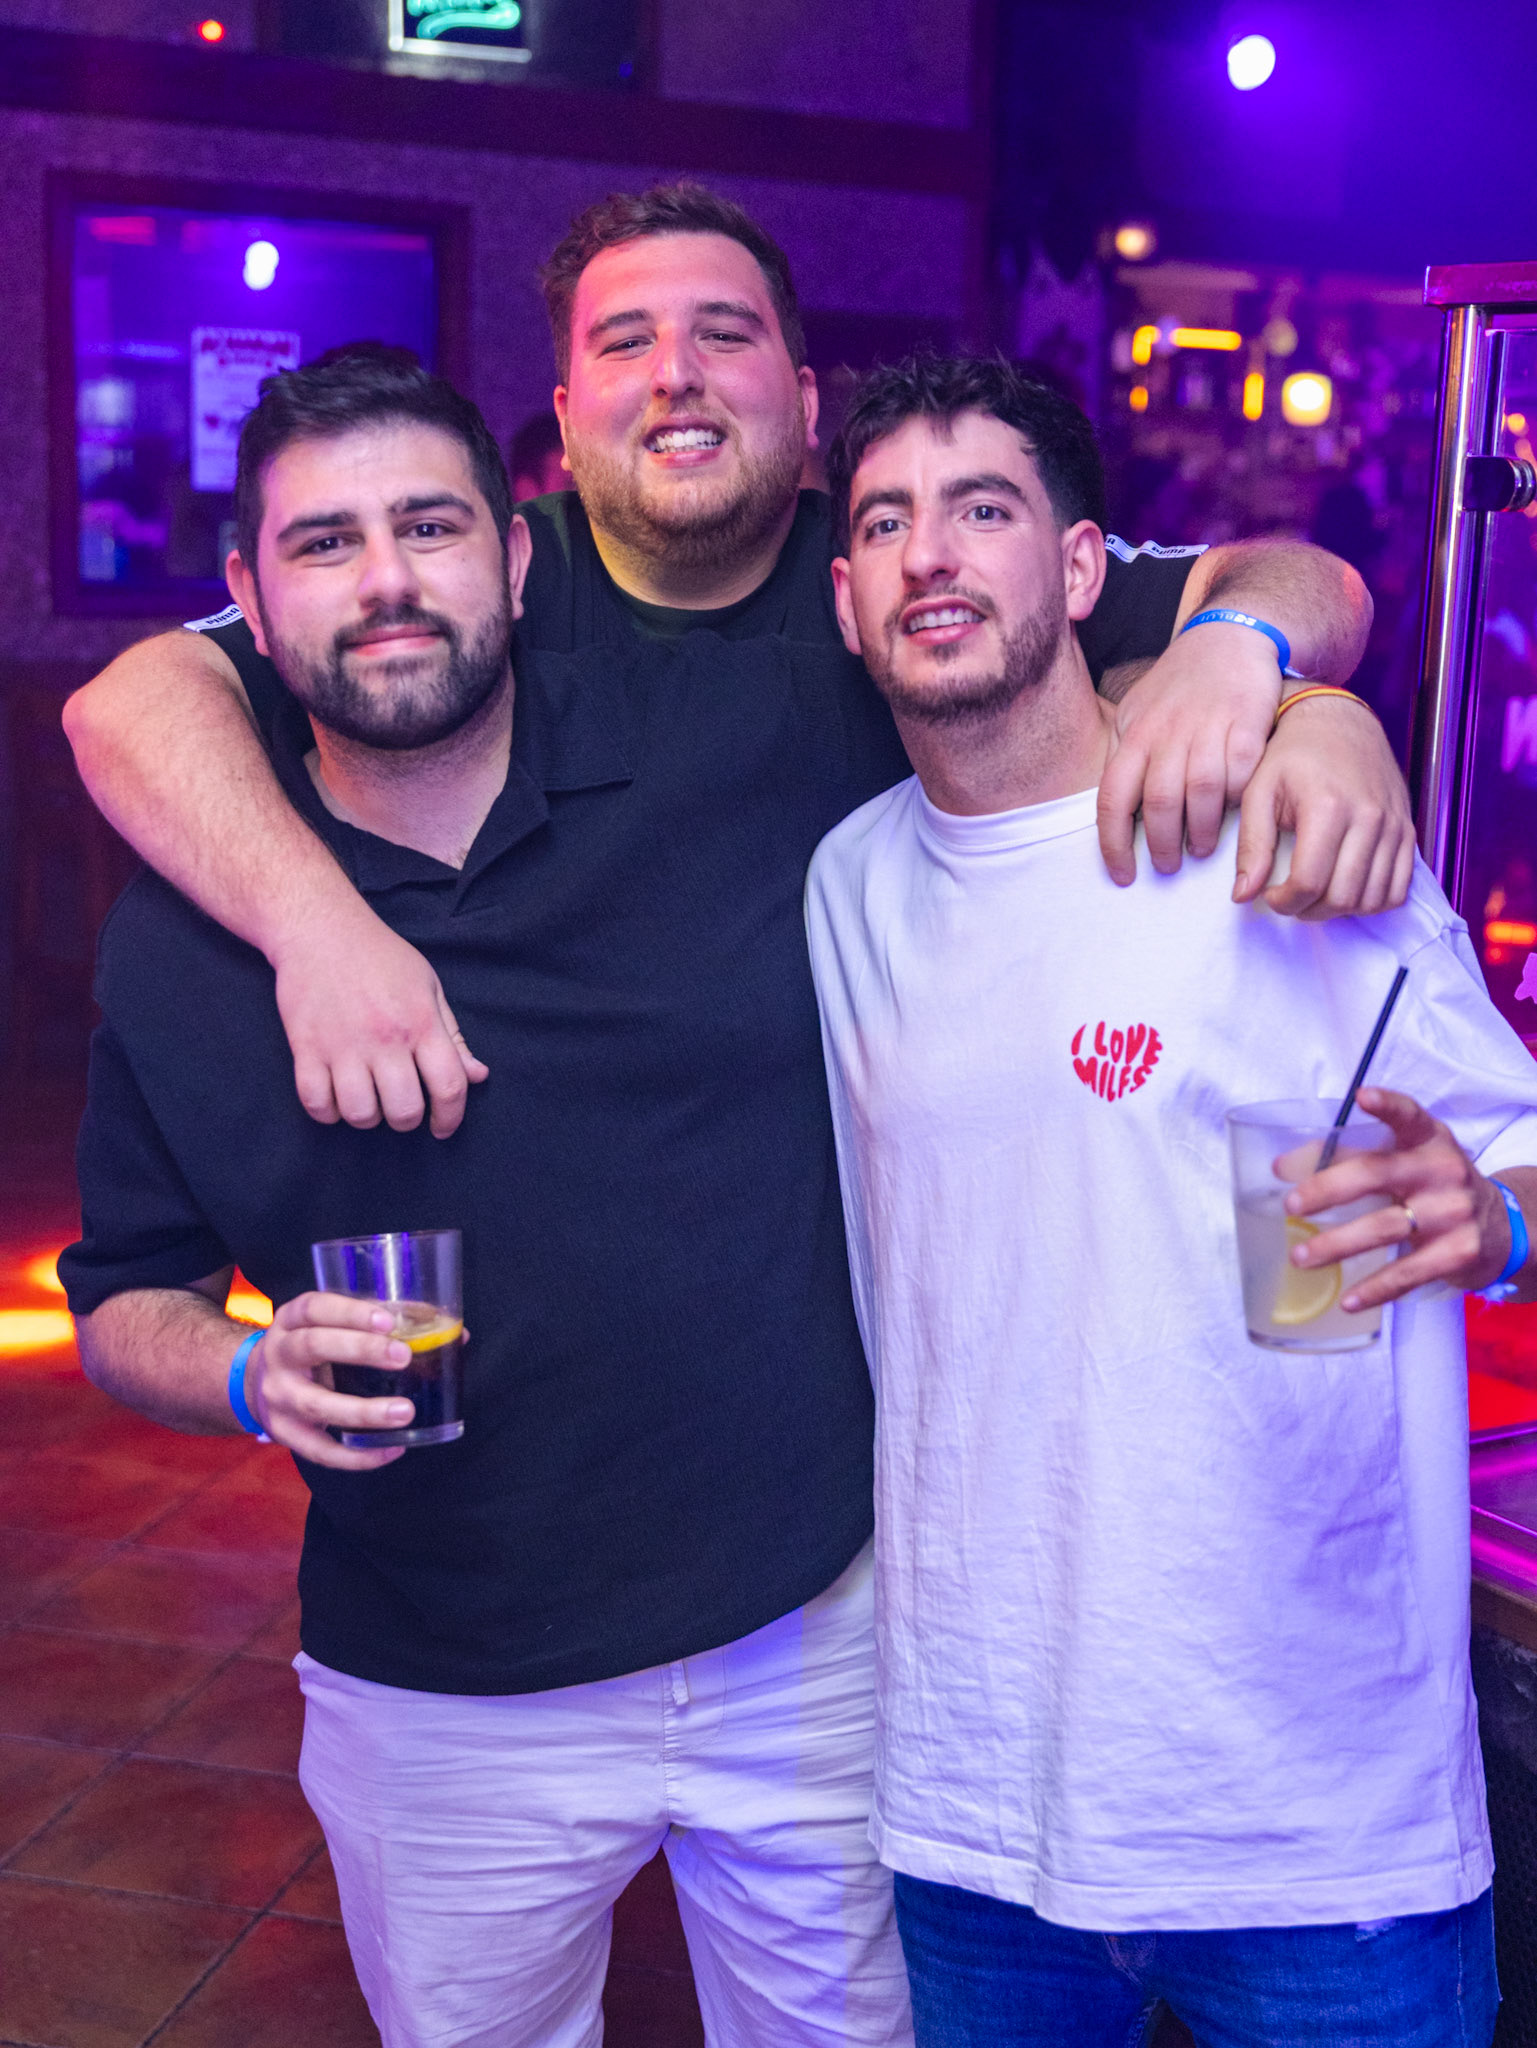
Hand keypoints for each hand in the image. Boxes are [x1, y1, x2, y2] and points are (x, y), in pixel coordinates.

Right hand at [247, 1293, 414, 1468]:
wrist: (254, 1384)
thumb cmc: (308, 1349)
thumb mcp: (324, 1325)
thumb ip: (374, 1325)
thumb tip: (444, 1329)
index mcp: (290, 1320)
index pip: (315, 1308)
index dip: (350, 1313)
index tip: (388, 1321)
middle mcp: (279, 1355)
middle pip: (313, 1347)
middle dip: (361, 1350)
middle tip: (403, 1356)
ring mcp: (277, 1397)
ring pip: (317, 1405)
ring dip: (363, 1411)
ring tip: (404, 1412)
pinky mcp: (283, 1434)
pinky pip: (320, 1450)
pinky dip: (356, 1455)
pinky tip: (390, 1450)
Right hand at [270, 899, 487, 1138]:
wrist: (320, 929)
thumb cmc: (380, 957)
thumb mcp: (428, 986)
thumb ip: (453, 1036)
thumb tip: (477, 1076)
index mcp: (421, 1022)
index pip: (449, 1086)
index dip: (451, 1118)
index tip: (442, 1127)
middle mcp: (385, 1038)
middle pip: (404, 1111)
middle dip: (407, 1120)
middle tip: (401, 1107)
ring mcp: (342, 1045)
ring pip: (360, 1114)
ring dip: (367, 1117)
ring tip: (367, 1099)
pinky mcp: (305, 1047)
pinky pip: (316, 1104)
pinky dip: (328, 1112)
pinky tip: (335, 1098)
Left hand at [1098, 623, 1279, 883]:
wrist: (1228, 637)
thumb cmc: (1179, 684)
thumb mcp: (1137, 712)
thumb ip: (1125, 755)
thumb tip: (1113, 807)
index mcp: (1134, 735)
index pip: (1112, 799)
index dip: (1113, 844)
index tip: (1123, 875)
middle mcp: (1167, 733)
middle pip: (1159, 803)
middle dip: (1162, 845)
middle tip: (1168, 865)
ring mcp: (1208, 727)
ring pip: (1201, 793)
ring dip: (1202, 831)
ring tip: (1202, 848)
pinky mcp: (1247, 723)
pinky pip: (1241, 773)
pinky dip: (1237, 800)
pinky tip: (1235, 813)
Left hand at [1233, 695, 1414, 918]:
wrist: (1336, 721)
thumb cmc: (1290, 756)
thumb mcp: (1258, 792)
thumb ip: (1251, 846)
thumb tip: (1243, 895)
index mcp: (1327, 806)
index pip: (1310, 881)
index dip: (1284, 902)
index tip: (1269, 895)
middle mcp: (1368, 816)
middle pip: (1343, 896)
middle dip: (1309, 911)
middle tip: (1289, 899)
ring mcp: (1393, 824)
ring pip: (1372, 899)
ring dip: (1339, 910)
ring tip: (1314, 894)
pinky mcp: (1407, 830)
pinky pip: (1398, 888)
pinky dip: (1371, 902)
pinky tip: (1345, 889)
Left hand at [1284, 1087, 1513, 1312]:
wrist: (1500, 1229)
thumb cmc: (1432, 1187)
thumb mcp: (1408, 1161)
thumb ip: (1353, 1156)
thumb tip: (1283, 1167)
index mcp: (1428, 1139)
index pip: (1408, 1115)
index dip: (1386, 1105)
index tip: (1362, 1096)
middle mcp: (1444, 1170)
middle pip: (1376, 1174)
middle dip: (1327, 1189)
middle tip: (1291, 1205)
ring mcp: (1454, 1212)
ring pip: (1383, 1227)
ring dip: (1336, 1244)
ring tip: (1300, 1257)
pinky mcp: (1458, 1252)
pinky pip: (1407, 1272)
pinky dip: (1374, 1288)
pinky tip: (1347, 1299)